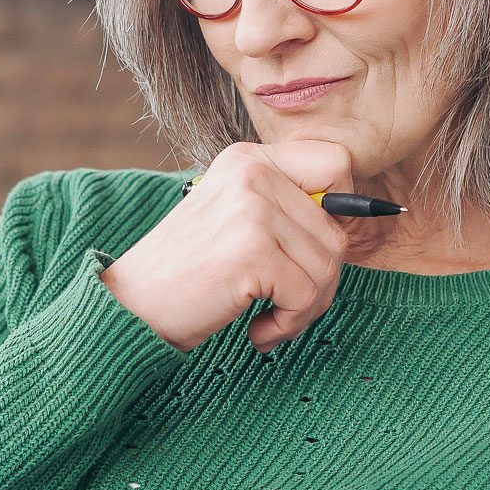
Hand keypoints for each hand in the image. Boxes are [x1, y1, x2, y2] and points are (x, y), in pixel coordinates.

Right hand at [99, 140, 354, 353]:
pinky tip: (258, 331)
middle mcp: (252, 172)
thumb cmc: (186, 276)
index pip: (337, 163)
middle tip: (284, 306)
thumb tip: (361, 212)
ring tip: (268, 320)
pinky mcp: (252, 250)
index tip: (313, 251)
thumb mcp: (234, 221)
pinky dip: (289, 324)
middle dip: (320, 282)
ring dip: (305, 309)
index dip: (342, 211)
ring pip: (328, 267)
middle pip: (337, 231)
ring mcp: (252, 208)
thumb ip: (284, 209)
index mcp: (249, 159)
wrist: (128, 308)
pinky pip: (307, 294)